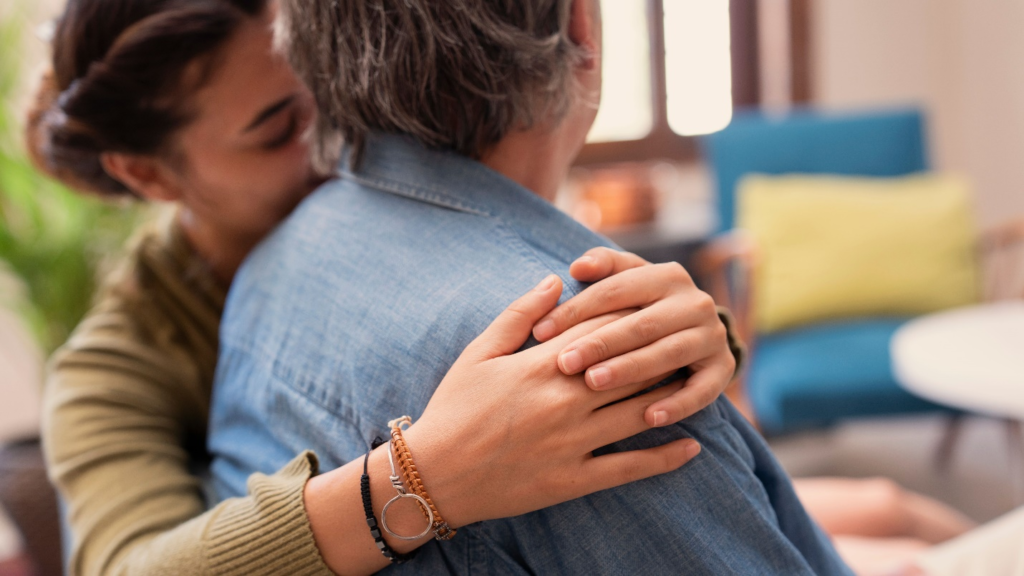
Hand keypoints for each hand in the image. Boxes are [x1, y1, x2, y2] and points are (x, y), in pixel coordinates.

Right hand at [403, 275, 701, 527]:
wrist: (434, 474)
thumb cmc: (454, 407)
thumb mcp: (478, 352)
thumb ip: (519, 315)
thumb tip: (554, 280)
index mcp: (542, 365)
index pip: (601, 330)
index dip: (631, 315)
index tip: (655, 304)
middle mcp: (565, 400)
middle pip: (629, 366)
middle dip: (660, 349)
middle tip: (687, 336)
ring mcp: (573, 441)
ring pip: (638, 411)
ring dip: (671, 394)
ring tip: (694, 381)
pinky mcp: (574, 478)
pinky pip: (629, 467)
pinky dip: (664, 457)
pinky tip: (691, 446)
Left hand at [532, 248, 735, 426]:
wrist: (697, 332)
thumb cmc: (642, 307)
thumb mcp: (626, 281)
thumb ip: (602, 268)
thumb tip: (577, 267)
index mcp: (666, 276)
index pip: (615, 290)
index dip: (576, 309)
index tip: (540, 332)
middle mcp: (694, 302)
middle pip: (641, 323)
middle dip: (600, 343)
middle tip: (564, 363)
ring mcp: (712, 336)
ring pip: (667, 354)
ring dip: (631, 370)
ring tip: (594, 383)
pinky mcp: (723, 369)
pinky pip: (702, 390)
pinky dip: (677, 404)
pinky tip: (648, 418)